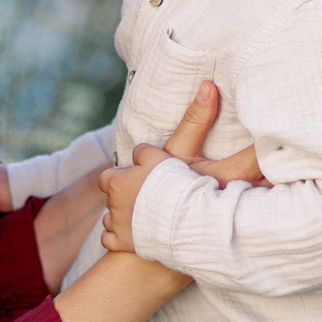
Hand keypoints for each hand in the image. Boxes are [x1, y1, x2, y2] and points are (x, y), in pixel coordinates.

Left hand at [97, 81, 268, 255]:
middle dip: (127, 184)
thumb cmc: (204, 196)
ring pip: (111, 208)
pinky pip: (110, 234)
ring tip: (147, 219)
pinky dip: (120, 237)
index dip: (153, 161)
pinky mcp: (115, 239)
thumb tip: (208, 83)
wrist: (193, 238)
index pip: (141, 153)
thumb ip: (208, 121)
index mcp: (144, 162)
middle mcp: (122, 184)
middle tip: (152, 196)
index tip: (168, 170)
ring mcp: (116, 213)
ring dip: (123, 212)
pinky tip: (138, 238)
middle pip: (115, 177)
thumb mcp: (211, 157)